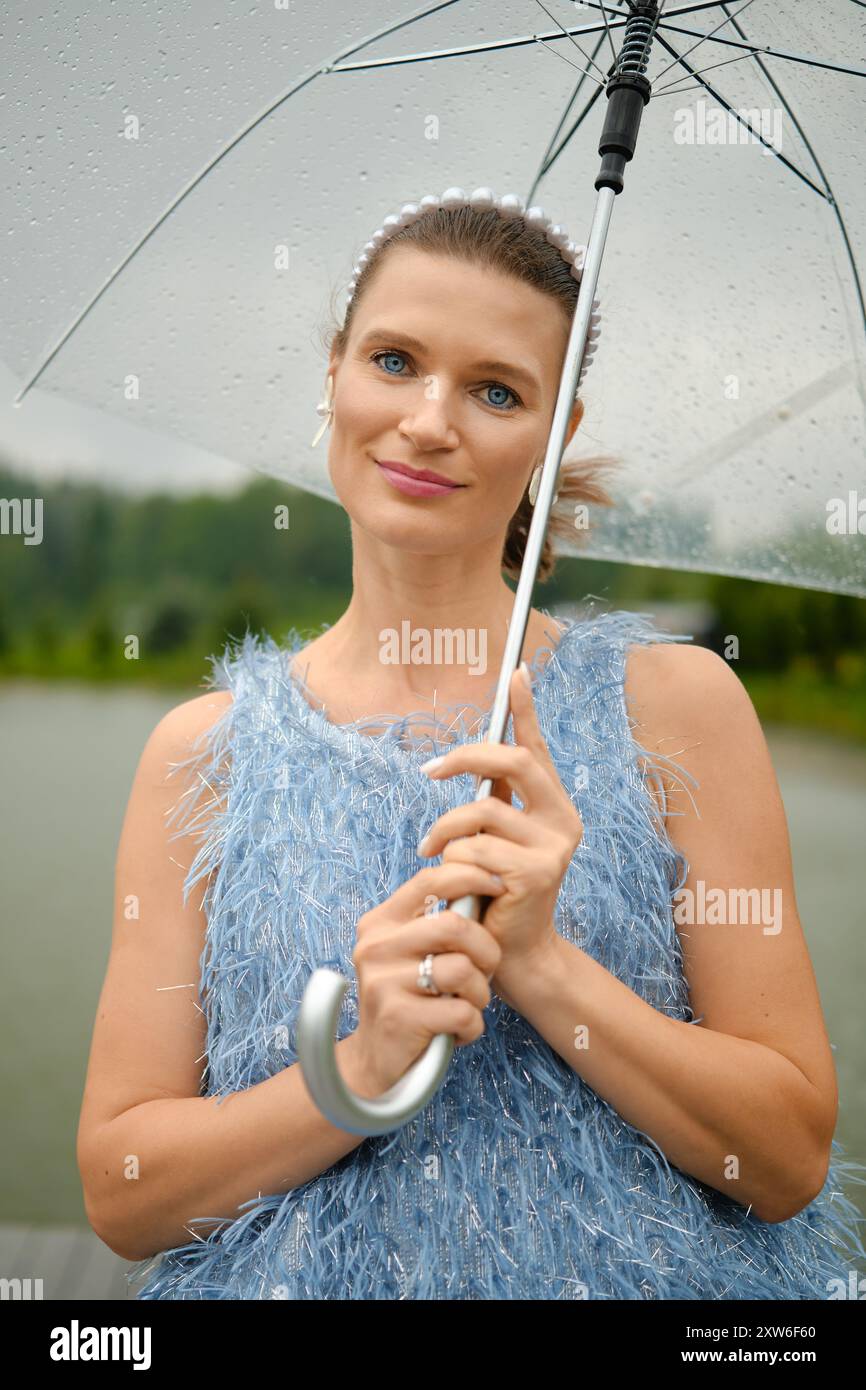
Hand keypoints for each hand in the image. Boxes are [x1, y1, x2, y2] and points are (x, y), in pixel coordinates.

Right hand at [348, 860, 505, 1094]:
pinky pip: (461, 1012)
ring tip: (468, 1005)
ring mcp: (383, 982)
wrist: (377, 1060)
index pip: (429, 880)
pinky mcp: (397, 1018)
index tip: (500, 887)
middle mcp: (376, 946)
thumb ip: (436, 923)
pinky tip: (458, 1032)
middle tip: (487, 970)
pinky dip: (472, 1026)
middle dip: (486, 949)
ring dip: (480, 993)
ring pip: (462, 970)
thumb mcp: (412, 953)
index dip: (471, 876)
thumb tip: (485, 883)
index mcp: (381, 922)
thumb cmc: (410, 1000)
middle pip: (454, 926)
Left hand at [417, 663, 583, 998]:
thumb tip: (467, 761)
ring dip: (445, 832)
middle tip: (431, 771)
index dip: (526, 708)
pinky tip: (454, 885)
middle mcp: (564, 820)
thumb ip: (492, 804)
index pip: (538, 747)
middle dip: (466, 757)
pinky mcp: (536, 873)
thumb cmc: (495, 895)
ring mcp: (553, 847)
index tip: (516, 671)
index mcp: (554, 807)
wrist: (513, 956)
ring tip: (432, 854)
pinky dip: (452, 862)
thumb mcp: (494, 842)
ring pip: (481, 811)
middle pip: (513, 761)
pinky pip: (474, 848)